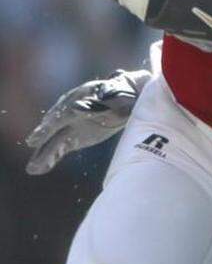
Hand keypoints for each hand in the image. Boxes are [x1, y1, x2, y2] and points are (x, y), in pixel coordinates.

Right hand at [25, 69, 151, 174]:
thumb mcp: (116, 95)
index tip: (37, 136)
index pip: (63, 113)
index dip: (50, 125)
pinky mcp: (72, 136)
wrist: (128, 99)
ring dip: (43, 154)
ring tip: (32, 169)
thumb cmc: (123, 94)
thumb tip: (77, 108)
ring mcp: (70, 124)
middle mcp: (70, 109)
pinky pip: (59, 148)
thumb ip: (98, 103)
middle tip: (32, 144)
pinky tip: (39, 169)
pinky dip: (50, 158)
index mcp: (82, 96)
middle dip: (43, 137)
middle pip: (54, 126)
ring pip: (54, 140)